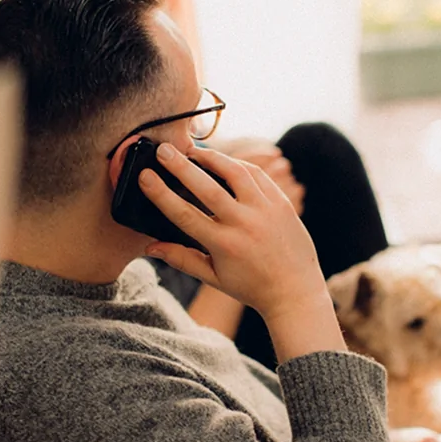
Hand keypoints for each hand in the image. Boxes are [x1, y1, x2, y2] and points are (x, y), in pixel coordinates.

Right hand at [140, 143, 327, 323]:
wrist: (295, 292)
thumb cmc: (251, 287)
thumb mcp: (214, 277)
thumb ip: (182, 259)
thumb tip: (150, 247)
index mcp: (224, 245)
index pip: (185, 214)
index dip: (161, 194)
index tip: (145, 176)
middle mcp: (245, 224)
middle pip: (207, 188)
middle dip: (182, 166)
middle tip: (163, 150)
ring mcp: (265, 210)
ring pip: (235, 173)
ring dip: (212, 157)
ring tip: (193, 150)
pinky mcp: (281, 203)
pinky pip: (257, 175)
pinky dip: (237, 165)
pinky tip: (222, 161)